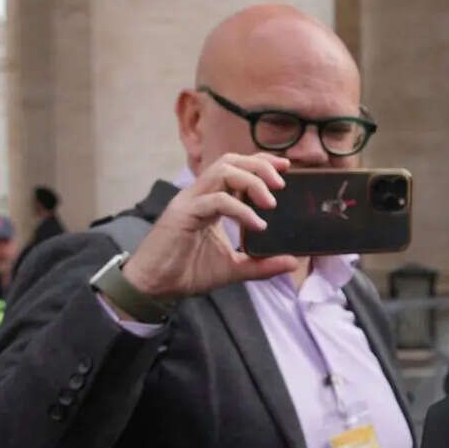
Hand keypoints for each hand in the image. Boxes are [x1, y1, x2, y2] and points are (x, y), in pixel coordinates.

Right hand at [121, 154, 299, 302]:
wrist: (155, 286)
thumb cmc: (187, 271)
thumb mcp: (234, 268)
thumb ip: (262, 264)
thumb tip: (293, 262)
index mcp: (211, 200)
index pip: (236, 167)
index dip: (261, 162)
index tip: (286, 166)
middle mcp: (199, 195)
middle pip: (230, 161)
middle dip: (259, 166)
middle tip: (282, 185)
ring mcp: (190, 201)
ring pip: (222, 172)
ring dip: (252, 182)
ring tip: (271, 203)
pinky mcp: (183, 214)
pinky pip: (216, 200)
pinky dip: (240, 209)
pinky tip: (256, 225)